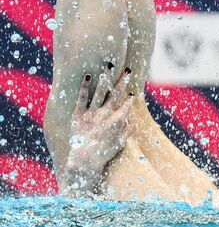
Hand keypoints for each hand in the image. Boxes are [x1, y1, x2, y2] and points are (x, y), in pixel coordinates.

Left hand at [59, 66, 134, 196]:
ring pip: (100, 91)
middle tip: (128, 70)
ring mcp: (91, 113)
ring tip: (109, 64)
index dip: (130, 99)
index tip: (132, 94)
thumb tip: (131, 121)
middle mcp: (105, 114)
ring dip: (106, 77)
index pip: (127, 105)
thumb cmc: (103, 154)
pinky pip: (82, 98)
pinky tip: (89, 75)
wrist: (83, 162)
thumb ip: (128, 131)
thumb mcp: (121, 143)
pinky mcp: (78, 115)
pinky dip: (85, 86)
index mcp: (117, 120)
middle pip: (116, 93)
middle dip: (123, 81)